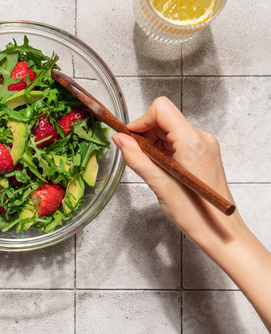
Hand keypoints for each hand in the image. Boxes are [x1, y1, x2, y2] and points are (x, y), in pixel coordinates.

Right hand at [113, 97, 270, 329]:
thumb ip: (137, 159)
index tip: (129, 139)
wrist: (222, 232)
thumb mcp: (160, 185)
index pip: (161, 109)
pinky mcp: (203, 153)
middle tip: (136, 157)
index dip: (141, 121)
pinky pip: (176, 141)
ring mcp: (204, 145)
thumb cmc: (197, 214)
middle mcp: (201, 138)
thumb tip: (119, 139)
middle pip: (164, 118)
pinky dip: (162, 151)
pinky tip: (160, 169)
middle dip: (145, 134)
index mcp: (192, 142)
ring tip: (150, 168)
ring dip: (153, 144)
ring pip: (169, 130)